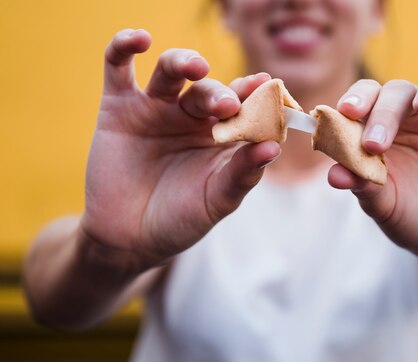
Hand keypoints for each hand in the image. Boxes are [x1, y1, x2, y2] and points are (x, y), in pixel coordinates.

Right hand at [81, 29, 279, 270]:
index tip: (268, 87)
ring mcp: (155, 109)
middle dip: (220, 93)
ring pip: (171, 71)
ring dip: (184, 62)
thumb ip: (243, 173)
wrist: (130, 240)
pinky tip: (138, 39)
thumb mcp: (217, 200)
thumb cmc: (181, 220)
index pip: (242, 106)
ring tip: (196, 67)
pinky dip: (124, 47)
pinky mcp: (119, 107)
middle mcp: (191, 117)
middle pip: (209, 89)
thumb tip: (274, 148)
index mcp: (221, 135)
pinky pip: (118, 68)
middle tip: (227, 105)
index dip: (255, 95)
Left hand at [329, 30, 417, 264]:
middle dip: (382, 114)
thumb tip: (334, 175)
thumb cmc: (411, 216)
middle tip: (375, 142)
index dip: (352, 104)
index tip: (341, 115)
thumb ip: (363, 187)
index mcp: (377, 129)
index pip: (362, 104)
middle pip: (393, 93)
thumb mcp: (384, 206)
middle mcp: (408, 115)